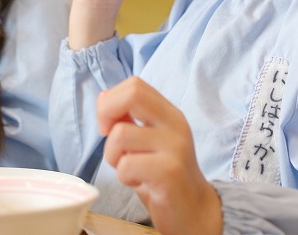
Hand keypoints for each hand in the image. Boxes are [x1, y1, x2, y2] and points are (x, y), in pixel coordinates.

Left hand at [98, 77, 221, 234]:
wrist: (194, 212)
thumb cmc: (164, 177)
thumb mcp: (147, 142)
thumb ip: (128, 119)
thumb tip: (103, 96)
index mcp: (169, 114)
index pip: (135, 84)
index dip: (112, 101)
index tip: (109, 125)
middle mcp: (175, 125)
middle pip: (131, 94)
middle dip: (105, 114)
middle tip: (109, 139)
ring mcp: (174, 147)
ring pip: (120, 135)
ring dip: (113, 157)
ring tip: (129, 169)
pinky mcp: (169, 172)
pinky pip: (126, 165)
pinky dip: (123, 177)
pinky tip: (139, 183)